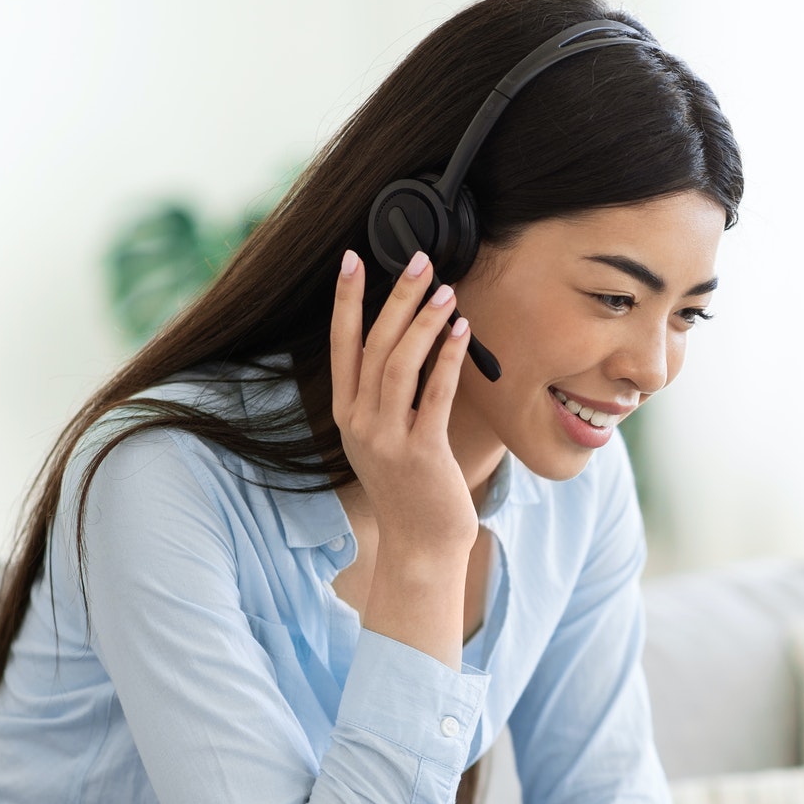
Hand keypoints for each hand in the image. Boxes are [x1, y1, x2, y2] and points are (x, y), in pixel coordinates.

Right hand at [329, 248, 475, 554]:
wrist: (420, 544)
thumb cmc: (412, 489)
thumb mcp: (386, 438)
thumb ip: (387, 397)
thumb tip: (409, 344)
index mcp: (347, 415)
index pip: (341, 345)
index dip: (345, 301)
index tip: (351, 259)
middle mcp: (359, 422)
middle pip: (373, 345)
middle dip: (394, 297)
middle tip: (417, 259)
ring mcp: (386, 438)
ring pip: (398, 364)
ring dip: (422, 322)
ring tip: (444, 289)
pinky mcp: (420, 452)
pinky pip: (433, 394)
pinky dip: (447, 358)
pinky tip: (461, 332)